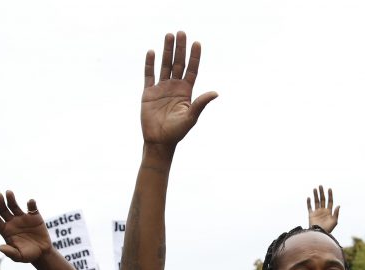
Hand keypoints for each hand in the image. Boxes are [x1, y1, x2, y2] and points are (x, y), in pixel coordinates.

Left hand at [0, 192, 51, 263]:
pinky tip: (30, 202)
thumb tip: (0, 248)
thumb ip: (10, 253)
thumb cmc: (28, 255)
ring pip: (14, 206)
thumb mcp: (19, 257)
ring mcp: (22, 218)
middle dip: (0, 202)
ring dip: (11, 199)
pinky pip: (32, 208)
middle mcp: (12, 222)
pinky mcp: (34, 216)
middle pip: (3, 210)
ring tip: (8, 192)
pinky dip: (31, 204)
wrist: (42, 252)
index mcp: (5, 230)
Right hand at [140, 32, 217, 148]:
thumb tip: (216, 93)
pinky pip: (149, 75)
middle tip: (181, 32)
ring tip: (169, 35)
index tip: (197, 43)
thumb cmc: (177, 132)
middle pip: (178, 63)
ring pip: (165, 65)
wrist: (159, 141)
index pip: (192, 70)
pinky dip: (150, 64)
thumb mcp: (191, 117)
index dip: (195, 57)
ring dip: (166, 51)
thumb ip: (201, 103)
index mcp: (186, 92)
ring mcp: (161, 88)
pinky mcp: (148, 93)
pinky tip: (152, 52)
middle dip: (180, 48)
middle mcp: (174, 87)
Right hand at [307, 185, 340, 232]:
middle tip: (320, 186)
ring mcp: (317, 212)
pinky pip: (309, 207)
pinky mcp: (311, 215)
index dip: (330, 195)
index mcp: (329, 211)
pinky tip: (309, 197)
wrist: (319, 234)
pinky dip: (309, 202)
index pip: (330, 201)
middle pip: (322, 199)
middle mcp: (323, 211)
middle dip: (322, 192)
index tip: (329, 189)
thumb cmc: (328, 229)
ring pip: (316, 201)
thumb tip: (338, 205)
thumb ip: (336, 213)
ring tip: (315, 188)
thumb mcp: (334, 221)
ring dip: (315, 195)